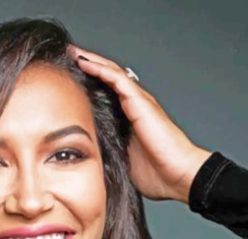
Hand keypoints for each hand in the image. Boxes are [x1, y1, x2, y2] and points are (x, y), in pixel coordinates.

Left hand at [67, 44, 212, 203]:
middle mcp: (135, 106)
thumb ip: (108, 151)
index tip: (69, 80)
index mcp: (129, 120)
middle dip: (88, 67)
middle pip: (108, 79)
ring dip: (91, 61)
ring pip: (111, 74)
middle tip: (68, 58)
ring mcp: (139, 103)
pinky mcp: (141, 103)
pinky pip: (118, 80)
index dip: (90, 85)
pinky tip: (85, 63)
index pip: (107, 95)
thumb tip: (86, 156)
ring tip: (73, 53)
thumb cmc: (157, 174)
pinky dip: (101, 70)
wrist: (179, 176)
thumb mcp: (122, 160)